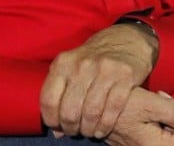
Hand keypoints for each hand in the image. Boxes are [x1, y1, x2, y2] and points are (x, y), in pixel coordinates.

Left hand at [40, 22, 157, 137]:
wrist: (124, 39)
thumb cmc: (92, 58)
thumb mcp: (70, 67)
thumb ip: (60, 94)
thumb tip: (55, 131)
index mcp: (62, 63)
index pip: (49, 99)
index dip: (50, 119)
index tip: (56, 127)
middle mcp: (80, 66)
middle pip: (70, 109)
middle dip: (70, 127)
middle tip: (74, 132)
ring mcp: (103, 71)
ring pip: (91, 112)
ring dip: (88, 129)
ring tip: (88, 133)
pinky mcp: (124, 76)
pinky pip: (113, 108)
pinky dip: (106, 125)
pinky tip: (102, 131)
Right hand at [104, 88, 173, 145]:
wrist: (87, 106)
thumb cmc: (117, 103)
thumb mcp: (149, 103)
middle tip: (163, 99)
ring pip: (170, 137)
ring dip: (167, 118)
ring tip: (153, 102)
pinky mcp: (133, 142)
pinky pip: (155, 136)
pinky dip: (156, 122)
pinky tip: (145, 109)